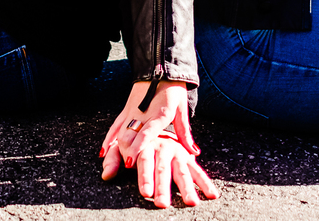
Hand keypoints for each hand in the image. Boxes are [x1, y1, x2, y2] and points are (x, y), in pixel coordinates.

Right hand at [99, 79, 217, 205]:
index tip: (132, 161)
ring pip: (120, 131)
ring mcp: (132, 111)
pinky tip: (104, 152)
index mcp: (160, 113)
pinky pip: (115, 126)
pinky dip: (109, 139)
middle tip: (127, 167)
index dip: (138, 147)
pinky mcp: (126, 109)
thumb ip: (184, 133)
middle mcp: (143, 113)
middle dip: (126, 152)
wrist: (159, 67)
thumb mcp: (181, 109)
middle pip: (130, 134)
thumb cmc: (173, 89)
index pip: (146, 132)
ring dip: (118, 148)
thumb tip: (194, 152)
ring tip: (118, 163)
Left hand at [101, 129, 218, 207]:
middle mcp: (163, 148)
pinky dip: (205, 183)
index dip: (145, 177)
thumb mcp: (122, 143)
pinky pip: (198, 171)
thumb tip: (105, 175)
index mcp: (147, 145)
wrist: (159, 114)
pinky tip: (213, 195)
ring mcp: (177, 152)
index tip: (145, 193)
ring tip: (191, 202)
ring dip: (187, 188)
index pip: (145, 162)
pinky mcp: (187, 157)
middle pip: (163, 169)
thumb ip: (113, 159)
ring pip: (182, 171)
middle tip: (162, 203)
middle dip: (163, 187)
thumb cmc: (137, 137)